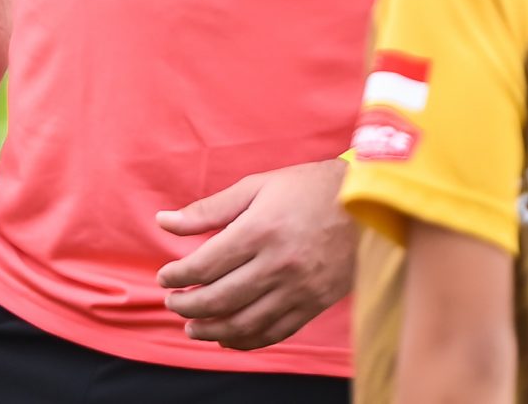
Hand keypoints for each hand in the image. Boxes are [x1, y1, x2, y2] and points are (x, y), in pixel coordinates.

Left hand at [155, 160, 354, 349]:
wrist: (364, 202)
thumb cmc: (305, 189)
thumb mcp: (255, 187)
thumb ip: (208, 209)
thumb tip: (164, 222)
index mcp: (259, 230)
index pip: (205, 265)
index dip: (178, 276)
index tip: (165, 278)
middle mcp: (278, 264)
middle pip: (220, 298)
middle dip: (188, 306)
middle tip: (172, 303)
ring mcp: (298, 289)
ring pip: (245, 322)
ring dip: (212, 330)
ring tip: (192, 327)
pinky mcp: (314, 304)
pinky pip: (275, 332)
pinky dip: (247, 341)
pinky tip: (228, 337)